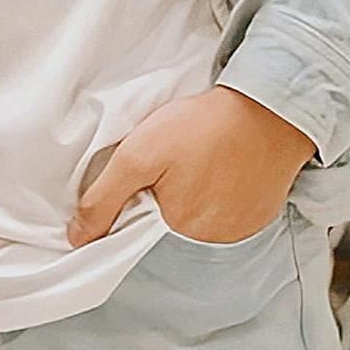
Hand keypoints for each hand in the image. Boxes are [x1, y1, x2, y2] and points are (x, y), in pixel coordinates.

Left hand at [67, 86, 315, 248]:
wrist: (271, 110)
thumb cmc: (203, 127)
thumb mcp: (139, 154)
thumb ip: (103, 198)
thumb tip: (78, 238)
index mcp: (176, 227)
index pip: (139, 227)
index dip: (135, 199)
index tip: (149, 172)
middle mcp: (210, 239)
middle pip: (171, 223)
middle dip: (167, 195)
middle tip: (179, 159)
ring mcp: (239, 229)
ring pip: (202, 219)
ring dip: (198, 196)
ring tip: (204, 160)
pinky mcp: (261, 215)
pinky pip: (231, 212)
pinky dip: (226, 194)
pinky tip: (226, 168)